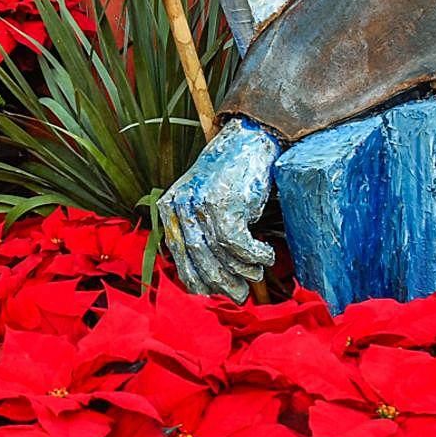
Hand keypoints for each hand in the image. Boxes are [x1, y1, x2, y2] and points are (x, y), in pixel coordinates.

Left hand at [159, 118, 278, 300]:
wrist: (250, 141)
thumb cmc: (232, 177)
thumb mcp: (205, 202)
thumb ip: (200, 232)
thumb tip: (210, 278)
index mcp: (170, 208)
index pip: (178, 256)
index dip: (198, 280)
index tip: (215, 294)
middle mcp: (180, 206)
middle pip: (198, 259)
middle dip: (221, 283)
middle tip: (239, 295)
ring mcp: (201, 204)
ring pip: (219, 255)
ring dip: (241, 271)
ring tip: (255, 274)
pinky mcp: (224, 204)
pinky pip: (238, 245)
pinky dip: (254, 256)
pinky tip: (265, 256)